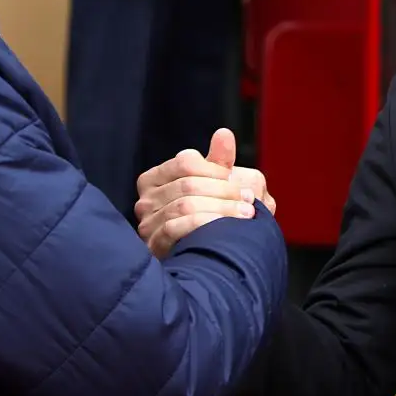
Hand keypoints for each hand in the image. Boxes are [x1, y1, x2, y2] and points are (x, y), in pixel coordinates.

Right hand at [134, 129, 275, 256]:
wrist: (212, 261)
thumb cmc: (214, 218)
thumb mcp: (219, 188)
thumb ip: (219, 161)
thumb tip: (224, 134)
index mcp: (156, 178)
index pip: (185, 162)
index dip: (216, 170)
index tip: (238, 180)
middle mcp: (145, 199)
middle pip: (187, 184)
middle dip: (224, 191)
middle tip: (249, 199)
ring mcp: (147, 223)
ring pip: (185, 206)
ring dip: (221, 208)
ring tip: (246, 213)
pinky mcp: (153, 245)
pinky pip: (177, 228)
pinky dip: (205, 225)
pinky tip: (226, 230)